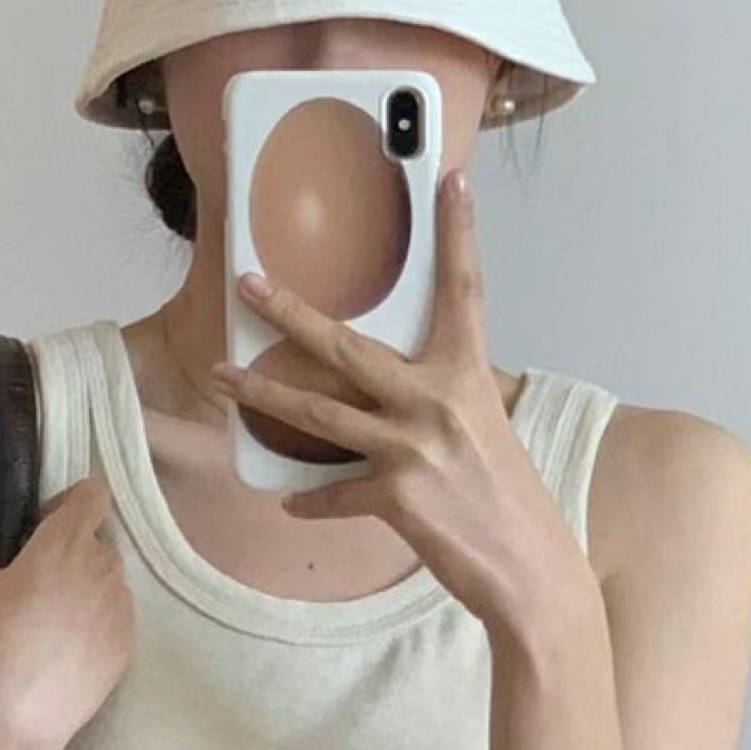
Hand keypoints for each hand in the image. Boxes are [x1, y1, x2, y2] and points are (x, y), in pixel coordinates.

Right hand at [0, 473, 133, 749]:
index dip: (68, 505)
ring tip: (50, 627)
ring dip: (85, 592)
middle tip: (37, 586)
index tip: (42, 530)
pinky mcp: (127, 646)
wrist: (15, 715)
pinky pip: (114, 621)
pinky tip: (64, 653)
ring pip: (108, 584)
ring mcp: (122, 609)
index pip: (92, 494)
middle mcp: (105, 567)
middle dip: (73, 554)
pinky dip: (95, 627)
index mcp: (67, 540)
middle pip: (98, 543)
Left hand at [209, 168, 588, 630]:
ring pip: (318, 413)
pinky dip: (312, 500)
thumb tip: (399, 393)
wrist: (530, 571)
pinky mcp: (397, 497)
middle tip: (247, 283)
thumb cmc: (508, 503)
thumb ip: (443, 401)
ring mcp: (415, 448)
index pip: (463, 289)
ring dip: (261, 397)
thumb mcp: (484, 433)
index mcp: (468, 375)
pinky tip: (292, 502)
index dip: (457, 232)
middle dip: (290, 312)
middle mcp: (439, 401)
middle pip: (348, 347)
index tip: (449, 178)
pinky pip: (334, 493)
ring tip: (220, 379)